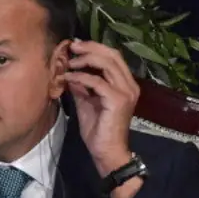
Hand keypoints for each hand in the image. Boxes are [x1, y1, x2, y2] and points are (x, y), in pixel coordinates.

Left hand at [64, 40, 141, 175]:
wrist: (107, 151)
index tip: (76, 46)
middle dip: (90, 48)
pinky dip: (82, 77)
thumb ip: (81, 87)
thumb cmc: (98, 130)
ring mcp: (126, 92)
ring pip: (107, 64)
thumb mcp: (86, 103)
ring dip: (85, 60)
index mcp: (125, 84)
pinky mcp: (118, 100)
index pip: (113, 57)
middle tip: (72, 46)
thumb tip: (70, 72)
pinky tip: (69, 77)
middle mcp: (129, 85)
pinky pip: (98, 82)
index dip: (95, 47)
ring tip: (69, 61)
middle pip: (112, 55)